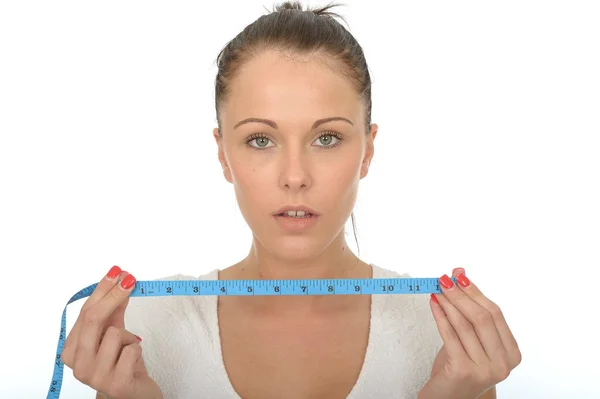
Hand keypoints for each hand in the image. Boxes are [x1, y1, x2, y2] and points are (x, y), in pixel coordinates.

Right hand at [61, 266, 162, 398]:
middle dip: (114, 295)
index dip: (103, 289)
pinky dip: (137, 350)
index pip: (86, 312)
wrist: (133, 394)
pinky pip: (132, 349)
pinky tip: (133, 362)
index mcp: (72, 350)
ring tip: (127, 350)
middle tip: (130, 279)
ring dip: (128, 337)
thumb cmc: (121, 362)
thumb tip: (121, 278)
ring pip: (115, 333)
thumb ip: (114, 309)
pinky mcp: (117, 384)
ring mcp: (95, 377)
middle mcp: (78, 365)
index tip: (117, 272)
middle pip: (93, 319)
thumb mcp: (115, 332)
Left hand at [418, 268, 520, 398]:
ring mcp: (485, 369)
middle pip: (482, 318)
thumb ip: (468, 310)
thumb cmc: (458, 367)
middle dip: (461, 294)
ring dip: (449, 303)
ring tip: (436, 289)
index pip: (495, 314)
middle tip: (445, 279)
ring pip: (465, 325)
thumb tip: (460, 273)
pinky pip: (450, 336)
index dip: (476, 292)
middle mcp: (503, 363)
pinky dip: (440, 316)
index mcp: (511, 353)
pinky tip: (433, 304)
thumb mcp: (469, 339)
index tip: (460, 275)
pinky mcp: (464, 371)